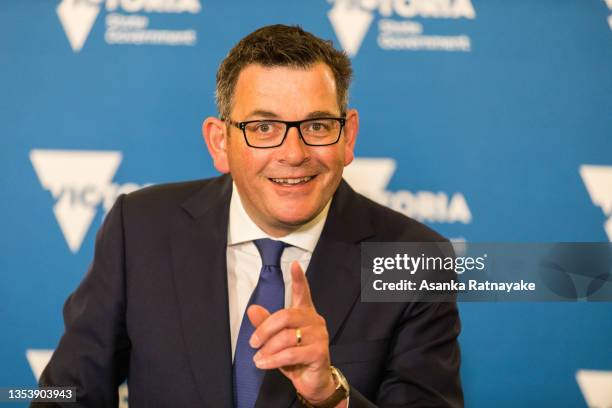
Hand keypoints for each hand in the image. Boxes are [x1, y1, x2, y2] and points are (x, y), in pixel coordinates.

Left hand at [247, 261, 339, 404]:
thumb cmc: (296, 358)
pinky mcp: (320, 352)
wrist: (313, 382)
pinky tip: (264, 364)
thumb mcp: (276, 340)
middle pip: (285, 316)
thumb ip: (266, 324)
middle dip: (264, 329)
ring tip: (258, 358)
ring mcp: (319, 336)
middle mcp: (314, 321)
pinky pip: (291, 354)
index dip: (299, 279)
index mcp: (305, 314)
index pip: (303, 292)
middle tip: (253, 342)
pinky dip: (273, 360)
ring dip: (268, 349)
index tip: (295, 265)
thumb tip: (252, 309)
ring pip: (286, 337)